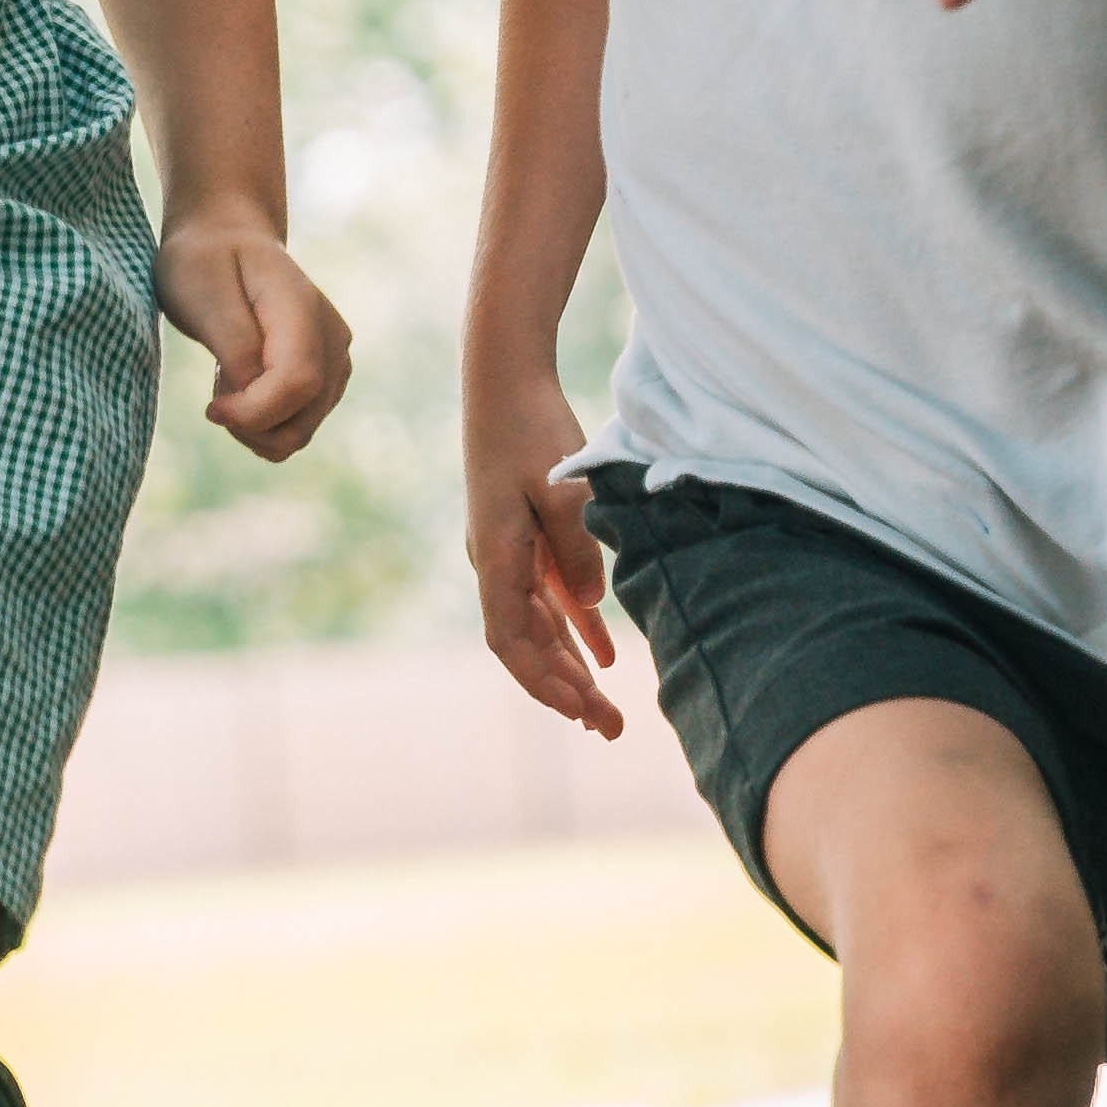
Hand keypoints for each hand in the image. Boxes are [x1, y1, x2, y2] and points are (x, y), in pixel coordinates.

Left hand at [160, 213, 352, 459]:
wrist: (226, 239)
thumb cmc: (205, 262)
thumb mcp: (202, 290)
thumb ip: (233, 343)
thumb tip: (251, 390)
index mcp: (303, 309)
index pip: (298, 383)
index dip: (253, 412)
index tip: (211, 407)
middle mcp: (332, 339)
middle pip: (303, 418)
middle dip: (249, 426)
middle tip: (216, 390)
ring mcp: (335, 361)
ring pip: (301, 432)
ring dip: (255, 426)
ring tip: (229, 382)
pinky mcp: (326, 379)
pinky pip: (298, 426)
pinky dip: (264, 424)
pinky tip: (243, 389)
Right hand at [465, 376, 624, 740]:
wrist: (505, 379)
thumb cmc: (531, 427)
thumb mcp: (562, 487)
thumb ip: (577, 547)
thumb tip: (591, 605)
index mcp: (495, 555)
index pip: (510, 639)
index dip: (542, 680)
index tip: (578, 711)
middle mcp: (495, 563)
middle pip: (527, 644)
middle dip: (565, 690)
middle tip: (611, 728)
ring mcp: (510, 552)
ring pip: (540, 627)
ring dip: (571, 667)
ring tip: (606, 710)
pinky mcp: (527, 537)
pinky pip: (551, 597)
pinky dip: (576, 629)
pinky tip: (604, 656)